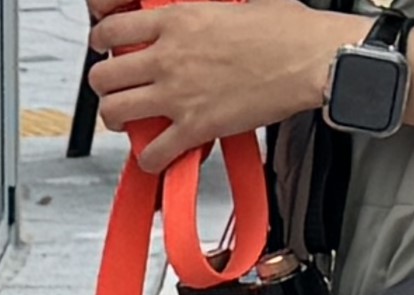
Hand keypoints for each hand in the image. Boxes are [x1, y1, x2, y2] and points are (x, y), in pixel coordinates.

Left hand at [87, 0, 347, 172]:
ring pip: (114, 113)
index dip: (102, 40)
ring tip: (128, 119)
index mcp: (179, 20)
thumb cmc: (285, 30)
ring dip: (116, 120)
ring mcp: (178, 94)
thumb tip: (196, 15)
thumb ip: (203, 11)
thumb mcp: (237, 1)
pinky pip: (150, 154)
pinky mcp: (194, 127)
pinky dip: (149, 159)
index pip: (113, 29)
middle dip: (104, 85)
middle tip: (116, 87)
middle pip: (103, 77)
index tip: (108, 48)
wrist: (311, 58)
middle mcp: (170, 57)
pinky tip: (157, 153)